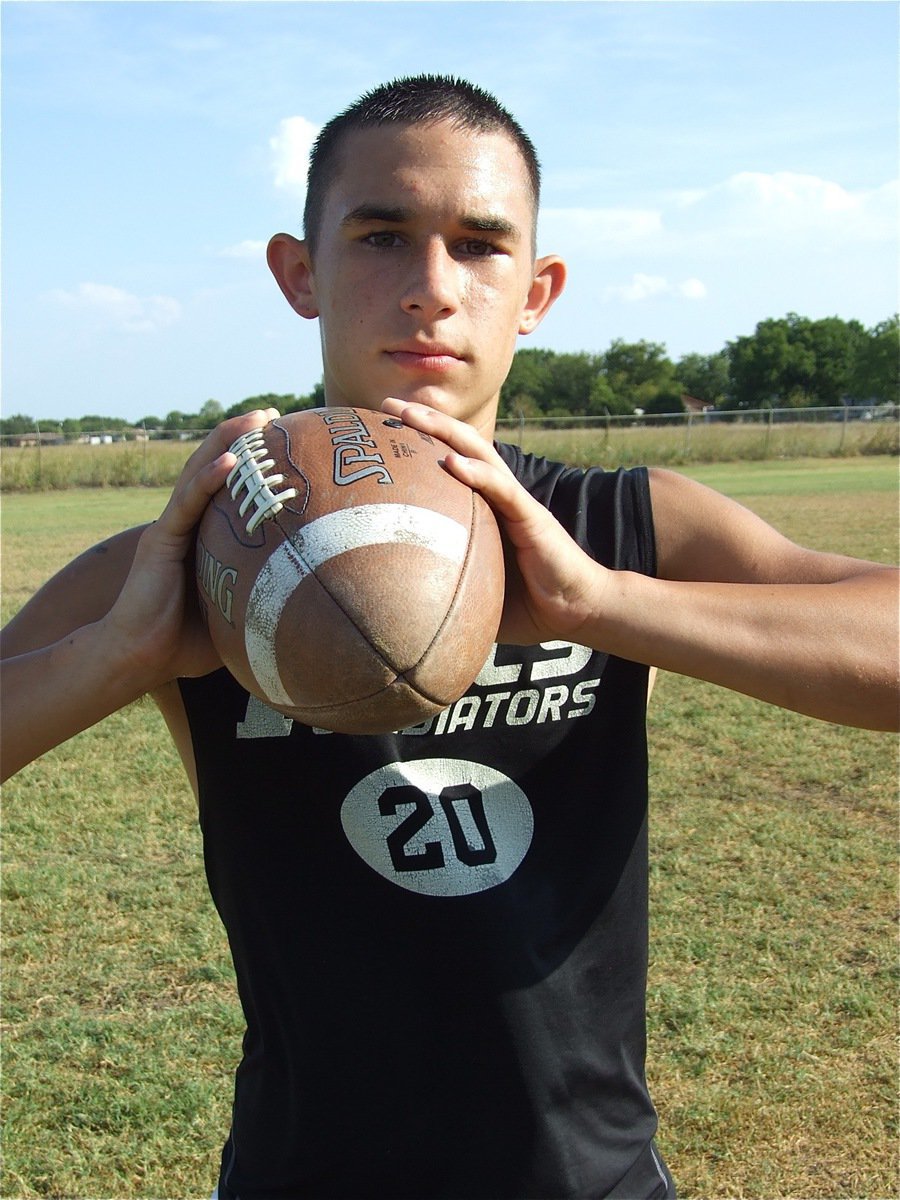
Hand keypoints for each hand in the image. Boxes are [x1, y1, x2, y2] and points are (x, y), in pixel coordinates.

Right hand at [102, 408, 280, 687]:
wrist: (138, 658)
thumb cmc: (186, 643)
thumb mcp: (236, 613)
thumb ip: (263, 599)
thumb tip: (315, 606)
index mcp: (200, 535)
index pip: (228, 489)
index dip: (251, 462)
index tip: (282, 441)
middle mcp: (184, 523)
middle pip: (214, 468)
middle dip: (241, 436)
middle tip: (273, 414)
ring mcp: (170, 528)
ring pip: (199, 473)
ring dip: (227, 442)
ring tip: (256, 418)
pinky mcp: (160, 540)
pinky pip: (186, 504)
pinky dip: (208, 480)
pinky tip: (230, 461)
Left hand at [380, 399, 606, 645]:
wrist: (579, 610)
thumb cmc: (527, 606)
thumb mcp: (474, 593)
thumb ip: (442, 588)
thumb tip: (398, 608)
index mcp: (484, 509)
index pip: (448, 464)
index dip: (418, 444)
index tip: (381, 429)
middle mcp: (498, 496)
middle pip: (458, 446)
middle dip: (424, 421)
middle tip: (387, 403)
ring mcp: (516, 503)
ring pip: (478, 454)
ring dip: (445, 431)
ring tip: (414, 415)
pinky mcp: (532, 518)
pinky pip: (502, 490)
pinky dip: (478, 473)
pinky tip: (453, 462)